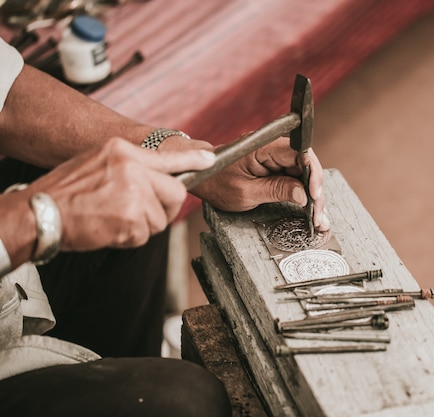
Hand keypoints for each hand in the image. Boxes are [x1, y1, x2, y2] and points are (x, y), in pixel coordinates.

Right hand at [29, 138, 214, 250]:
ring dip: (141, 226)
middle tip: (137, 213)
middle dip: (163, 208)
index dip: (193, 160)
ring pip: (160, 218)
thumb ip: (130, 167)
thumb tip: (158, 177)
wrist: (38, 214)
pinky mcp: (131, 218)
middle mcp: (132, 168)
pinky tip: (108, 228)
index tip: (211, 159)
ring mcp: (133, 192)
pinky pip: (145, 235)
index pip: (167, 156)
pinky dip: (129, 238)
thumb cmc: (65, 192)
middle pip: (174, 193)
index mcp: (123, 151)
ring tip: (112, 218)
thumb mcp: (98, 163)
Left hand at [193, 137, 329, 230]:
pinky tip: (311, 212)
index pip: (299, 153)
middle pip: (306, 166)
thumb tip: (303, 194)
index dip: (312, 173)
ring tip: (319, 219)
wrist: (204, 177)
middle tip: (318, 216)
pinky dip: (304, 196)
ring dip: (313, 197)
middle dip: (315, 192)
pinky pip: (296, 180)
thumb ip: (276, 190)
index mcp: (265, 147)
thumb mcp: (245, 192)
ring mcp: (277, 159)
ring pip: (304, 175)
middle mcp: (274, 148)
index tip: (314, 195)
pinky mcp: (277, 169)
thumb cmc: (218, 182)